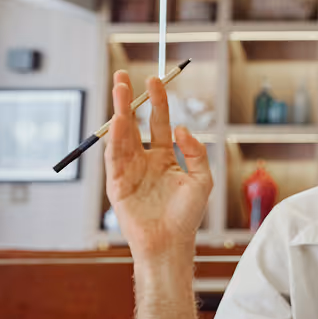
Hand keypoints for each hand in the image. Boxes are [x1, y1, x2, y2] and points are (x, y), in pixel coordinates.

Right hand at [104, 70, 211, 260]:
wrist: (170, 242)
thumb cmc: (188, 215)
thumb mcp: (202, 179)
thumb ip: (196, 152)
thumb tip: (182, 128)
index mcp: (165, 158)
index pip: (159, 123)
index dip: (157, 102)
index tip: (155, 81)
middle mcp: (145, 160)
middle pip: (134, 124)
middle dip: (128, 100)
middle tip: (122, 76)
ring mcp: (129, 170)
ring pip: (121, 135)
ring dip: (119, 112)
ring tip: (119, 91)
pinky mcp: (116, 183)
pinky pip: (114, 156)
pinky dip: (115, 138)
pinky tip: (119, 121)